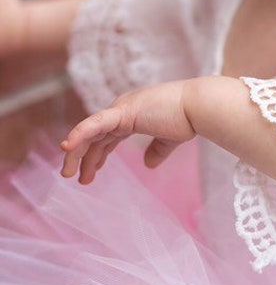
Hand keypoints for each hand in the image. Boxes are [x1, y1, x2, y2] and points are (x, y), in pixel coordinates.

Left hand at [61, 80, 196, 184]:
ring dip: (76, 152)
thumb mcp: (170, 138)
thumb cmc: (189, 119)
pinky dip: (79, 135)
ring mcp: (120, 109)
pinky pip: (94, 124)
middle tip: (72, 176)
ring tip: (67, 173)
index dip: (96, 155)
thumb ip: (157, 150)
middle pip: (94, 136)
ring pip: (89, 133)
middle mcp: (122, 109)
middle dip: (82, 157)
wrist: (199, 108)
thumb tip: (148, 165)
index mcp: (132, 114)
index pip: (106, 136)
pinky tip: (68, 148)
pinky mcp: (122, 112)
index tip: (89, 173)